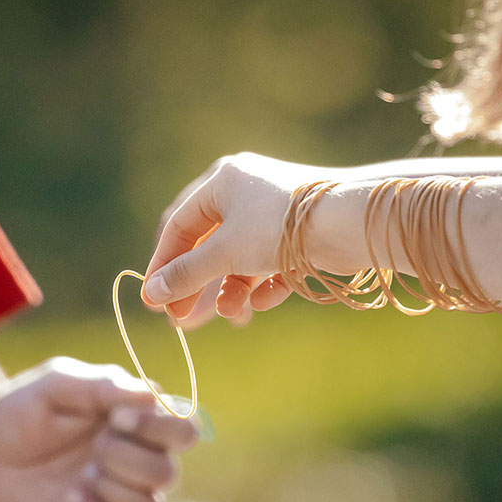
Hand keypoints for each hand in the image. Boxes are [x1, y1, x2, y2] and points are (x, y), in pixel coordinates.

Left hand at [0, 357, 197, 501]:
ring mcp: (120, 496)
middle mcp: (138, 460)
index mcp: (138, 420)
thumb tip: (153, 395)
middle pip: (171, 472)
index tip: (116, 416)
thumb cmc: (24, 415)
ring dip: (114, 489)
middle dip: (132, 458)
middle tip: (97, 446)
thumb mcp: (52, 385)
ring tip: (81, 475)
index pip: (185, 428)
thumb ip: (100, 385)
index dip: (160, 426)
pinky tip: (69, 497)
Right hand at [143, 153, 345, 321]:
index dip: (164, 264)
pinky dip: (263, 285)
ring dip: (232, 289)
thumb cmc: (278, 227)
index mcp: (223, 181)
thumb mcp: (224, 252)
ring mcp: (273, 214)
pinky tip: (264, 301)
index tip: (154, 299)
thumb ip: (186, 273)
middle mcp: (246, 192)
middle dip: (198, 284)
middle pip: (209, 245)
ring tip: (233, 314)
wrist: (348, 223)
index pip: (180, 225)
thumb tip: (153, 293)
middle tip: (182, 320)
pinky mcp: (299, 235)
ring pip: (240, 258)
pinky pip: (270, 263)